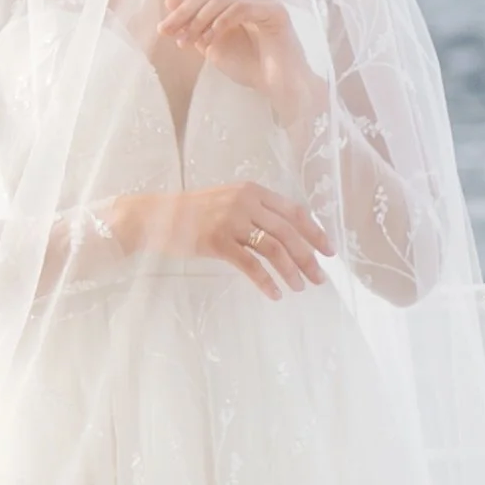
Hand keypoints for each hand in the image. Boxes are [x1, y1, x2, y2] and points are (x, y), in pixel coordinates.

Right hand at [109, 179, 329, 297]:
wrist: (155, 216)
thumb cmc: (193, 212)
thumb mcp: (228, 202)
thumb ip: (255, 211)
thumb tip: (288, 236)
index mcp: (252, 190)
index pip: (294, 212)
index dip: (315, 233)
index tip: (329, 252)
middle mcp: (246, 202)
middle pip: (289, 232)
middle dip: (308, 257)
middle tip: (319, 278)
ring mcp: (231, 220)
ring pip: (274, 248)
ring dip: (291, 271)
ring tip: (299, 288)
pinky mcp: (217, 241)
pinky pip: (250, 265)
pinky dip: (266, 281)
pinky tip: (274, 294)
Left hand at [156, 0, 319, 120]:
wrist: (278, 86)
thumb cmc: (250, 66)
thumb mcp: (211, 44)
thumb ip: (193, 23)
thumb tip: (170, 0)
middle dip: (183, 10)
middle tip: (165, 30)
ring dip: (198, 20)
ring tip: (187, 41)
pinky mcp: (275, 10)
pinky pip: (241, 7)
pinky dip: (221, 22)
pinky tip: (210, 38)